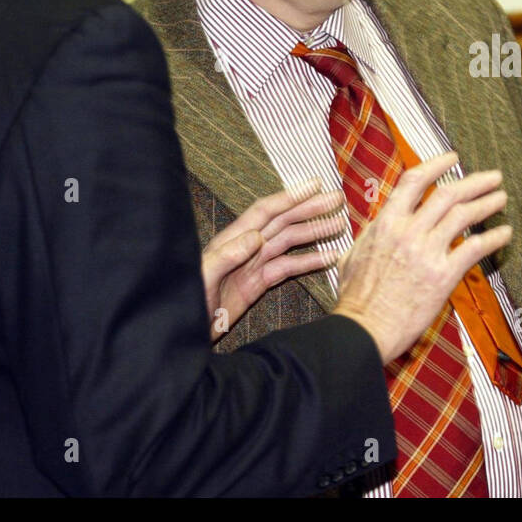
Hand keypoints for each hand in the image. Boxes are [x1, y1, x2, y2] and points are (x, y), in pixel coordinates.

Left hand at [202, 183, 346, 342]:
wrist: (182, 336)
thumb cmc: (186, 305)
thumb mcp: (201, 280)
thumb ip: (226, 257)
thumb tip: (256, 237)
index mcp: (231, 241)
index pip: (265, 212)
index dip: (290, 197)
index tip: (315, 185)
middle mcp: (244, 248)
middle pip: (282, 222)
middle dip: (310, 209)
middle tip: (337, 200)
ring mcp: (252, 266)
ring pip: (289, 242)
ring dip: (314, 233)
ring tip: (339, 225)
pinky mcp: (257, 285)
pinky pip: (288, 268)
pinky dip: (309, 262)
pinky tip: (328, 257)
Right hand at [332, 152, 511, 363]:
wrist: (363, 328)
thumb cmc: (355, 299)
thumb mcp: (352, 255)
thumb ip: (370, 237)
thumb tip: (376, 228)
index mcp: (385, 223)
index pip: (414, 181)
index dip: (436, 165)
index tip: (453, 158)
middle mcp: (408, 231)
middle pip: (447, 194)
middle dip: (474, 182)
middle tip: (492, 178)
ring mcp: (426, 252)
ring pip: (463, 216)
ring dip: (486, 204)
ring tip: (501, 198)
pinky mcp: (442, 275)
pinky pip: (474, 248)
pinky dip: (493, 238)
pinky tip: (505, 233)